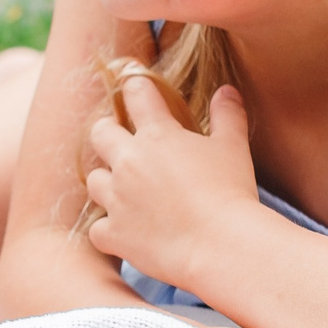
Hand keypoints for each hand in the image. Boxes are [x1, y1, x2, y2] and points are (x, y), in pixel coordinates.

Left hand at [84, 78, 261, 291]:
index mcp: (157, 136)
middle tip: (120, 139)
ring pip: (93, 180)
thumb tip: (227, 90)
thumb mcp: (233, 148)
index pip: (137, 95)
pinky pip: (97, 229)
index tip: (133, 81)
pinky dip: (108, 230)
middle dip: (107, 133)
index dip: (134, 84)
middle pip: (100, 134)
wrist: (220, 245)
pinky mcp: (115, 233)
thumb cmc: (231, 192)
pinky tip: (123, 231)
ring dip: (106, 182)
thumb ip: (227, 115)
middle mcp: (129, 162)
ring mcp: (117, 199)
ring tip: (122, 188)